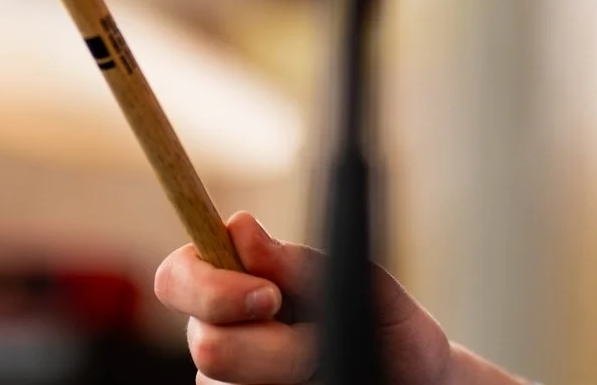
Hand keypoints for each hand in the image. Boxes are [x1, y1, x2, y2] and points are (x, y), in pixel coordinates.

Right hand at [155, 213, 489, 384]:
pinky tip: (316, 383)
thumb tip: (239, 228)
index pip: (179, 275)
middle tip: (314, 347)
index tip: (270, 296)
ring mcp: (230, 382)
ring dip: (284, 376)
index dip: (210, 286)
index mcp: (239, 281)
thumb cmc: (390, 331)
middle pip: (204, 342)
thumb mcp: (365, 289)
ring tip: (326, 368)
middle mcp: (222, 333)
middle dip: (266, 346)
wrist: (417, 384)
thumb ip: (302, 262)